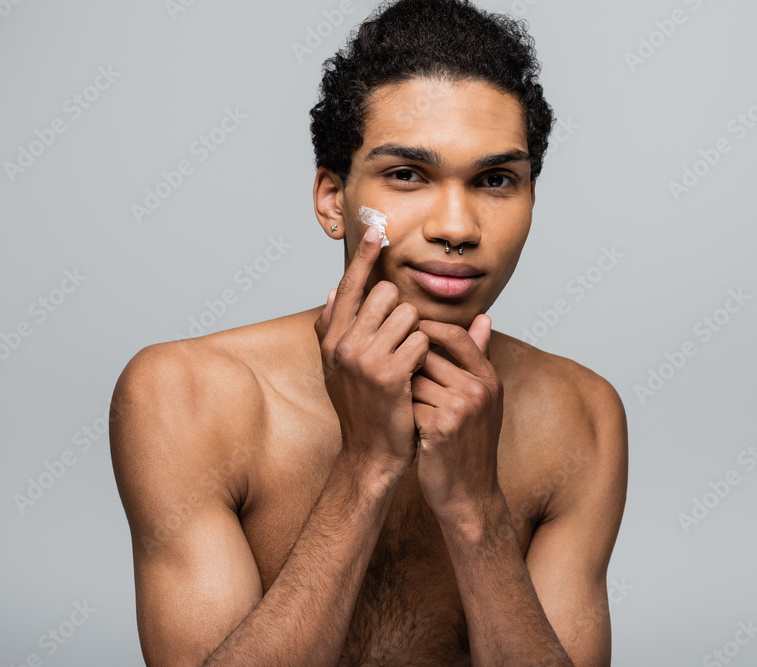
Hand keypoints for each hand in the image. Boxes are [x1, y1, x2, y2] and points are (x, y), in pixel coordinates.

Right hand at [314, 226, 429, 471]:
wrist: (370, 454)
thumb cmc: (362, 408)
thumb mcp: (338, 368)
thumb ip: (334, 328)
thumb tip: (332, 290)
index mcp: (332, 339)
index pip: (348, 286)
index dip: (364, 257)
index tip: (377, 230)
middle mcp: (343, 344)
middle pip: (386, 294)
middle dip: (402, 313)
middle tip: (400, 344)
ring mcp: (364, 359)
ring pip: (408, 315)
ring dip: (416, 335)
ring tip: (407, 363)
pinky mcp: (389, 374)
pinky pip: (420, 341)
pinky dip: (425, 356)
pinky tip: (415, 377)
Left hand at [410, 314, 503, 525]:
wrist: (470, 493)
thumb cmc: (469, 444)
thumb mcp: (483, 399)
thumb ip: (478, 358)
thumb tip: (483, 318)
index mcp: (489, 379)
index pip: (456, 335)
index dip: (427, 329)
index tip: (406, 335)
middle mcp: (479, 390)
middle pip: (427, 356)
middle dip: (407, 366)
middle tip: (397, 381)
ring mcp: (461, 408)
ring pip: (413, 380)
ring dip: (402, 392)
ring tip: (402, 408)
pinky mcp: (440, 426)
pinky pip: (407, 404)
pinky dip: (401, 413)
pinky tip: (404, 427)